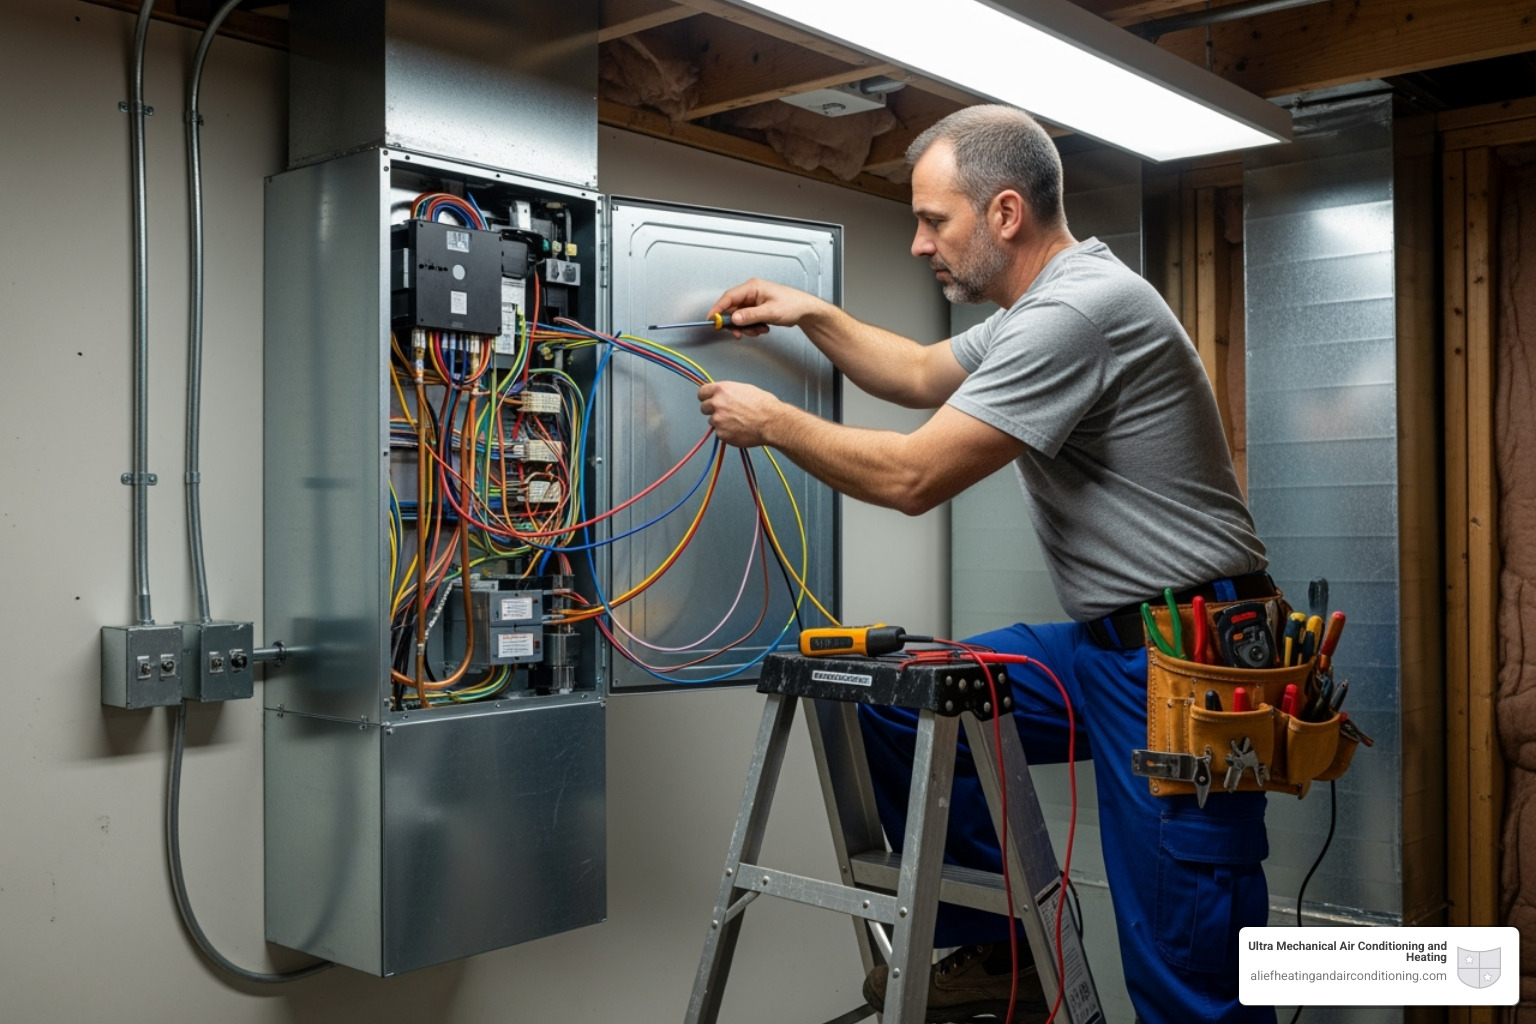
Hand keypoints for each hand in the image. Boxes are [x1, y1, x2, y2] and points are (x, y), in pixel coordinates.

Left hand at [698, 380, 782, 447]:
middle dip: (713, 410)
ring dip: (721, 422)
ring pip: (713, 421)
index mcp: (722, 390)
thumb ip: (729, 392)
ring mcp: (718, 420)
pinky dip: (727, 433)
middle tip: (726, 413)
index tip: (707, 400)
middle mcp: (717, 403)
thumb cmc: (764, 406)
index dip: (705, 397)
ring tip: (738, 422)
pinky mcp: (722, 434)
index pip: (702, 392)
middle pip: (704, 408)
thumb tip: (723, 395)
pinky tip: (740, 430)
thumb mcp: (745, 390)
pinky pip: (720, 433)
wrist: (772, 422)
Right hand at [708, 278, 826, 338]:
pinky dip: (752, 327)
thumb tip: (734, 318)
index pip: (728, 297)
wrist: (804, 310)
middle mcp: (750, 293)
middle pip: (732, 309)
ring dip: (746, 327)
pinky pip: (746, 320)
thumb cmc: (792, 305)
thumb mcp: (770, 312)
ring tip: (759, 330)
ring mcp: (752, 301)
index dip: (718, 309)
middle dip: (736, 323)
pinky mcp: (755, 309)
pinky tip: (763, 328)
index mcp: (752, 287)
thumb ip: (750, 315)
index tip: (712, 320)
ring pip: (739, 317)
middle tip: (740, 333)